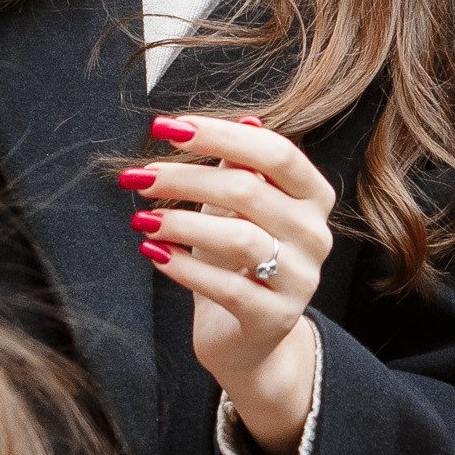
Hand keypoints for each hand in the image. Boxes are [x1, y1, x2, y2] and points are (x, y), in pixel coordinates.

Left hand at [122, 111, 334, 452]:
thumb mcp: (239, 205)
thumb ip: (240, 166)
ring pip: (239, 238)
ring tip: (142, 219)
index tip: (166, 128)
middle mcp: (315, 235)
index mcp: (313, 196)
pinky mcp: (274, 318)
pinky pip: (227, 287)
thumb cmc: (238, 258)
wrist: (247, 335)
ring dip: (181, 223)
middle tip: (138, 177)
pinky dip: (184, 267)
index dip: (219, 135)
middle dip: (184, 178)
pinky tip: (153, 253)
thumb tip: (244, 119)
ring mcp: (300, 279)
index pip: (275, 152)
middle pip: (247, 190)